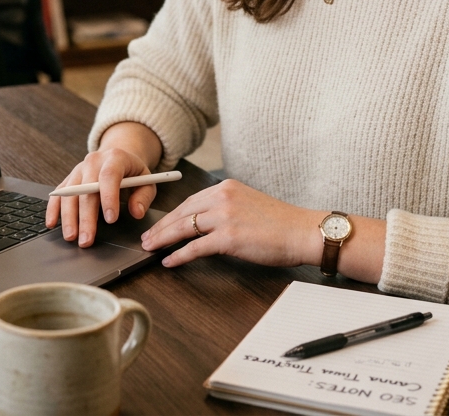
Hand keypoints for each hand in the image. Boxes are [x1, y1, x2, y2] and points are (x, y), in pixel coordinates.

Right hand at [45, 122, 162, 247]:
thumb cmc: (133, 172)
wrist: (117, 156)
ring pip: (69, 193)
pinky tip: (52, 223)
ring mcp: (78, 170)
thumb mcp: (146, 181)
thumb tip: (136, 212)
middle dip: (86, 217)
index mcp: (115, 157)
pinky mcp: (69, 179)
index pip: (109, 175)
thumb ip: (143, 197)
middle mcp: (93, 161)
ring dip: (68, 217)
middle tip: (87, 240)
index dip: (109, 197)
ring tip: (72, 237)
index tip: (111, 219)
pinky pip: (58, 193)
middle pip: (86, 189)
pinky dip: (53, 209)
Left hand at [141, 180, 388, 280]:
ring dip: (164, 240)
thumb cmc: (281, 222)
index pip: (190, 200)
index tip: (161, 224)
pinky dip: (179, 256)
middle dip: (162, 227)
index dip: (172, 215)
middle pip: (182, 212)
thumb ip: (226, 208)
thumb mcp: (249, 203)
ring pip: (184, 228)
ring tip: (151, 249)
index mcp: (226, 187)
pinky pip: (195, 248)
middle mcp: (222, 197)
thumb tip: (205, 223)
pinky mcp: (228, 237)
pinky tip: (169, 261)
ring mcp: (225, 217)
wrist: (302, 231)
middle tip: (146, 238)